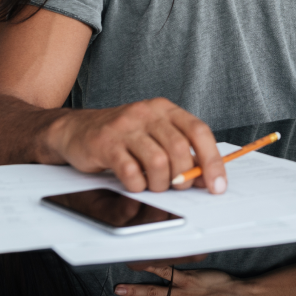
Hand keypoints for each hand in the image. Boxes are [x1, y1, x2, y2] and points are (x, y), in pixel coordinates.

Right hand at [41, 98, 227, 194]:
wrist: (77, 130)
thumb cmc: (123, 137)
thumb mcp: (155, 137)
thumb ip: (181, 153)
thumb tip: (207, 178)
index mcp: (165, 109)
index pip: (199, 131)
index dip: (212, 160)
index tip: (217, 185)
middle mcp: (147, 113)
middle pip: (180, 148)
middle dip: (182, 176)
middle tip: (175, 187)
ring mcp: (126, 126)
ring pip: (158, 161)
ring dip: (160, 183)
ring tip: (152, 185)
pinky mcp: (106, 143)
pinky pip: (131, 171)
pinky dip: (137, 185)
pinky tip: (134, 183)